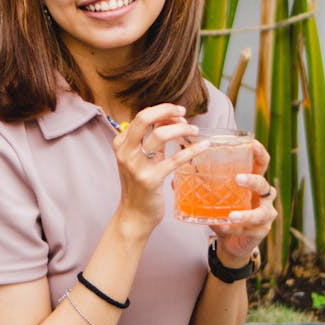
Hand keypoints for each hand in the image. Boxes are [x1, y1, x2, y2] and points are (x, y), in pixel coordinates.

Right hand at [114, 103, 208, 232]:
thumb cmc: (140, 185)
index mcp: (121, 143)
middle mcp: (126, 152)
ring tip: (194, 130)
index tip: (177, 113)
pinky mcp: (150, 180)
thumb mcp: (140, 158)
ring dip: (181, 129)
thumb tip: (170, 119)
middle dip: (166, 110)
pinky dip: (192, 150)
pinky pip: (175, 159)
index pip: (142, 116)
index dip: (162, 110)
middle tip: (183, 112)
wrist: (134, 215)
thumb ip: (151, 140)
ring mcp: (137, 166)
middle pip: (144, 118)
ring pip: (160, 135)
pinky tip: (203, 146)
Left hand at [210, 139, 276, 263]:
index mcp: (252, 179)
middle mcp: (262, 195)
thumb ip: (198, 187)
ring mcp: (265, 213)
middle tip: (237, 178)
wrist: (230, 241)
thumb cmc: (224, 212)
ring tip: (232, 215)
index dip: (259, 152)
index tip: (251, 144)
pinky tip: (226, 228)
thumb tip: (174, 178)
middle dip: (252, 180)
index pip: (260, 162)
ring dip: (247, 213)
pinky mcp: (261, 230)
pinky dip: (238, 229)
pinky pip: (252, 229)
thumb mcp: (212, 197)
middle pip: (263, 183)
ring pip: (262, 211)